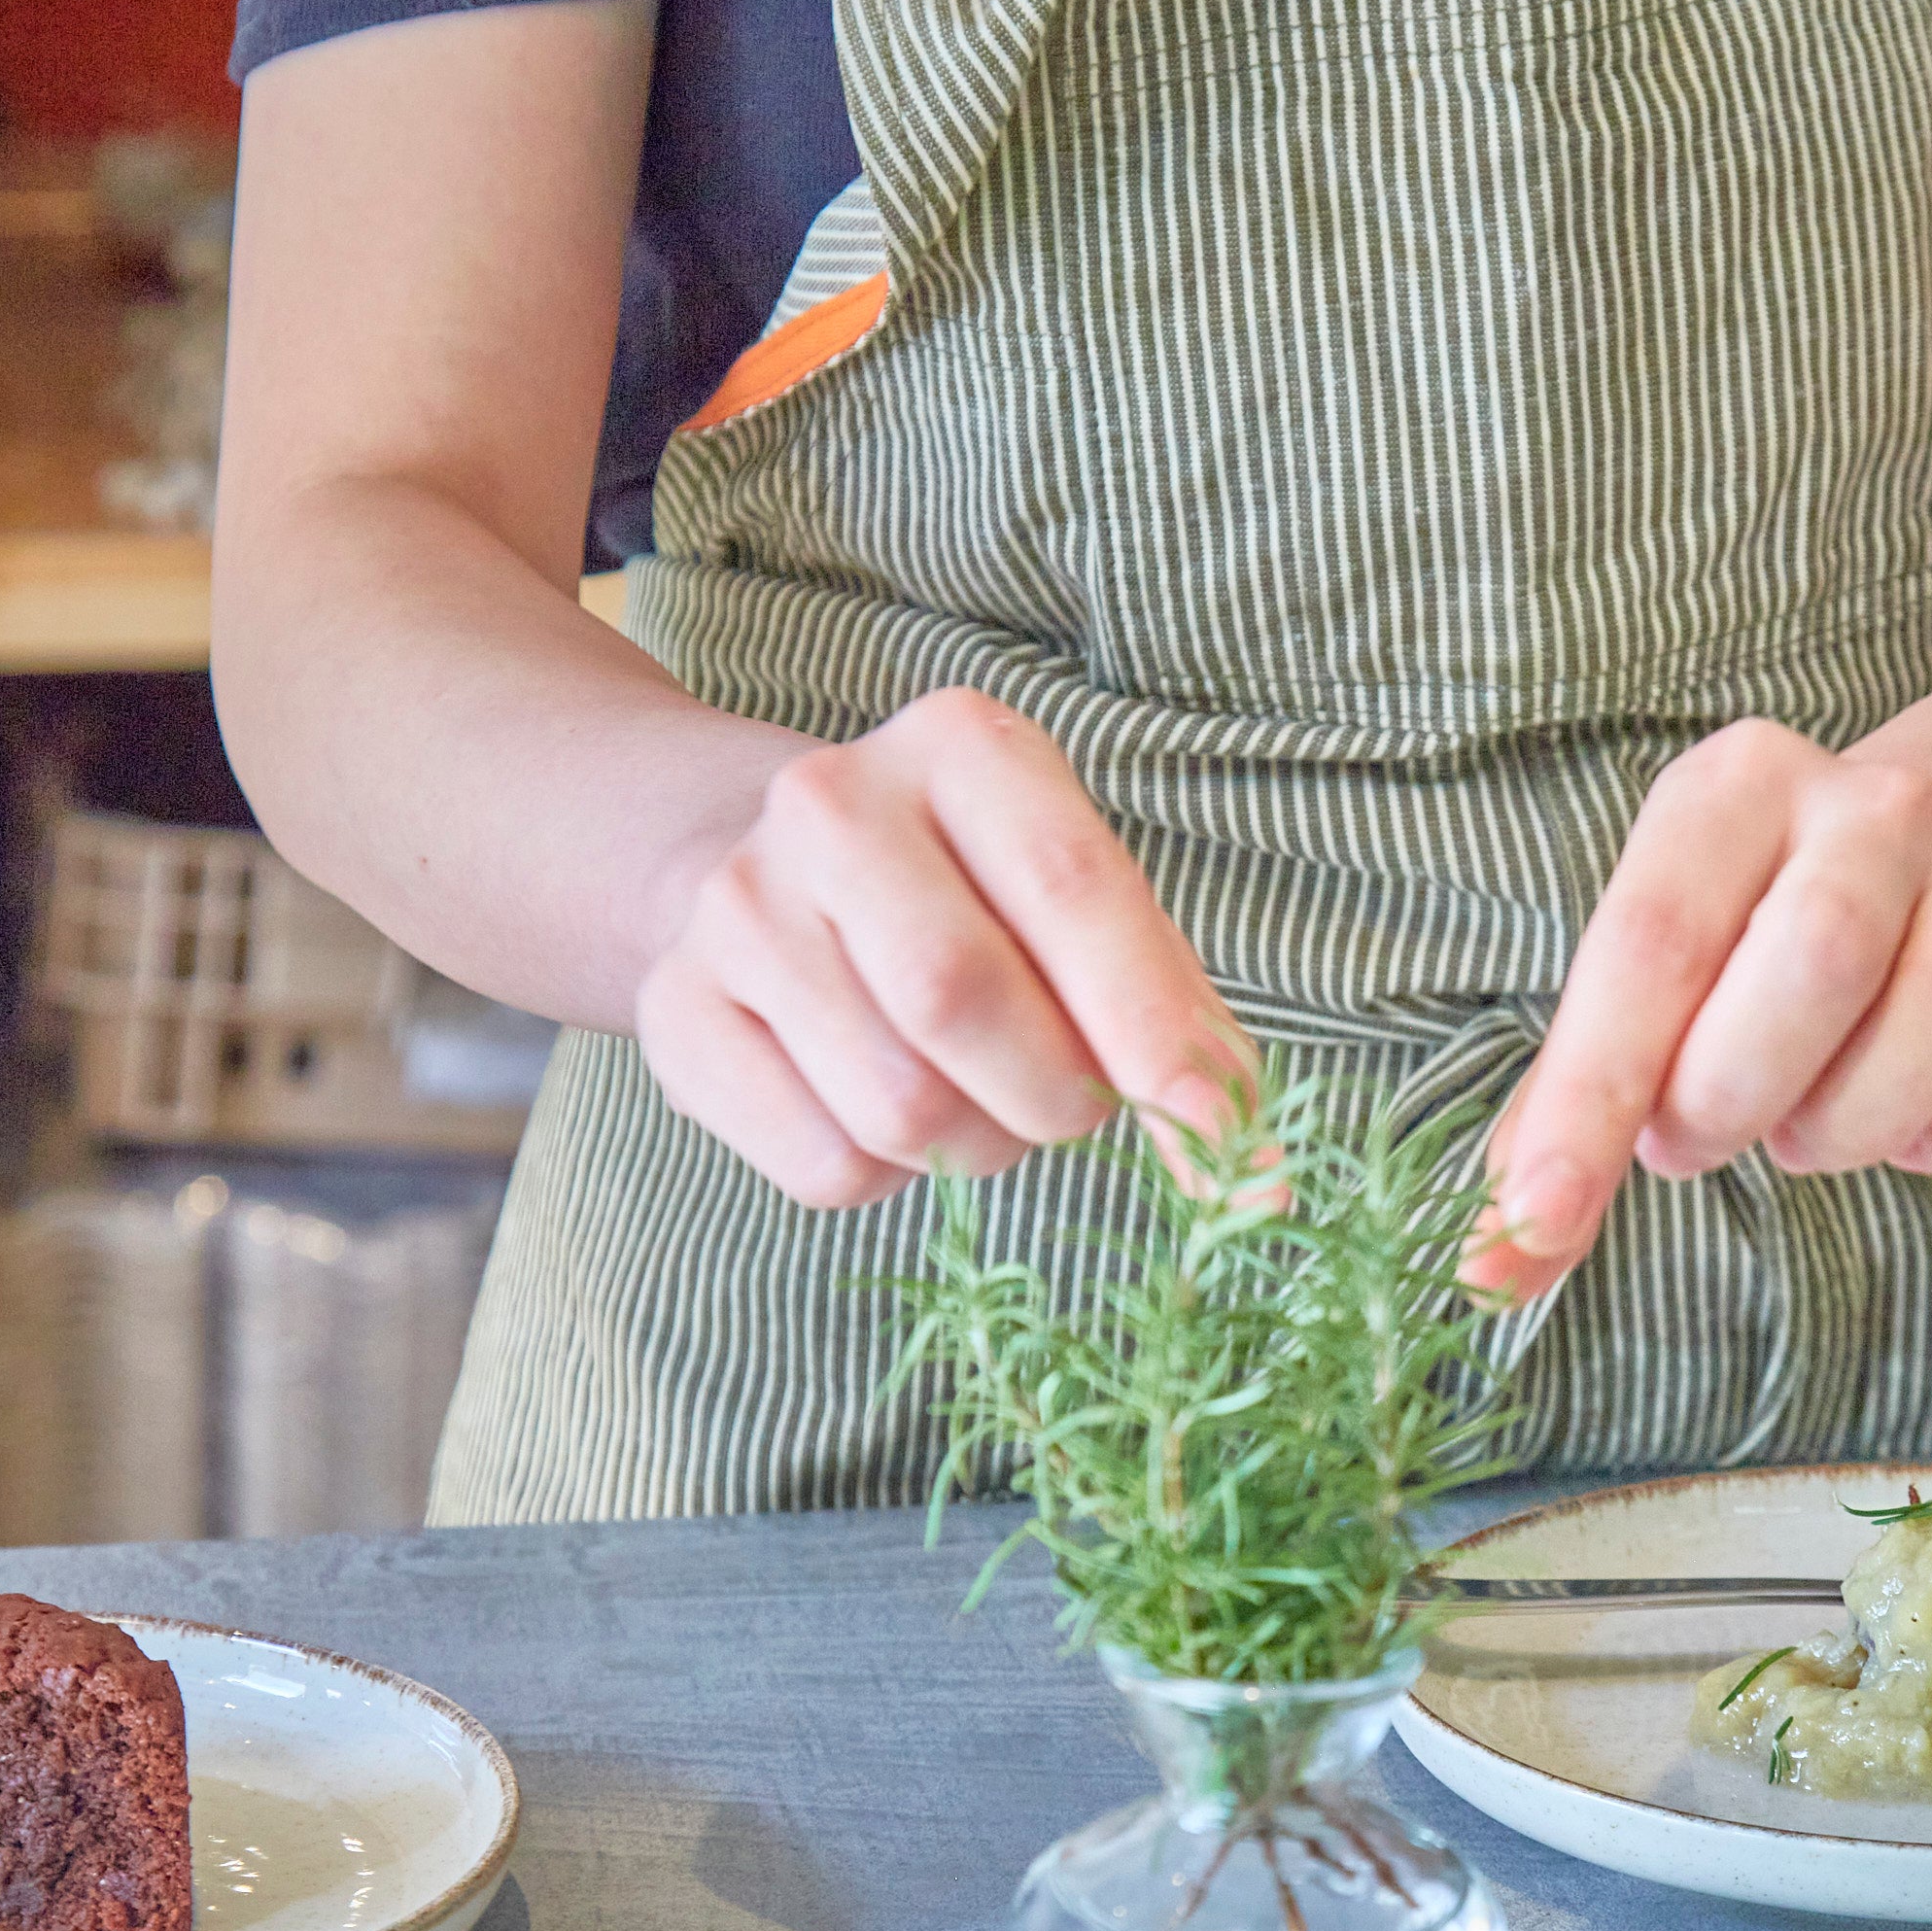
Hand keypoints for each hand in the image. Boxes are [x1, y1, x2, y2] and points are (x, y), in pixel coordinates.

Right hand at [634, 688, 1243, 1207]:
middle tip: (1070, 1108)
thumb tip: (1256, 1183)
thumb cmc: (980, 905)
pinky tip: (877, 1109)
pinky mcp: (675, 1011)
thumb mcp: (1091, 918)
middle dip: (1054, 1097)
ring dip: (973, 1147)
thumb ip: (1182, 1031)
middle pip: (962, 1000)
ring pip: (895, 1106)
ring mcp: (736, 905)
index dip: (1155, 1031)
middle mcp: (832, 801)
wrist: (768, 872)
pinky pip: (819, 1162)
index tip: (1221, 1135)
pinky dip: (883, 1177)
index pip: (1076, 890)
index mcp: (963, 747)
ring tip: (974, 1100)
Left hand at [1465, 720, 1931, 1298]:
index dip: (1591, 1095)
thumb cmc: (1743, 946)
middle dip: (1737, 1089)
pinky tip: (1921, 1127)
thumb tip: (1487, 1257)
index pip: (1652, 940)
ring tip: (1806, 1117)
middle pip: (1824, 951)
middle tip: (1695, 1136)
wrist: (1923, 869)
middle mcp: (1876, 809)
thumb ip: (1567, 1106)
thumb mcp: (1643, 979)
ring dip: (1853, 1122)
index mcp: (1736, 789)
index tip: (1538, 1218)